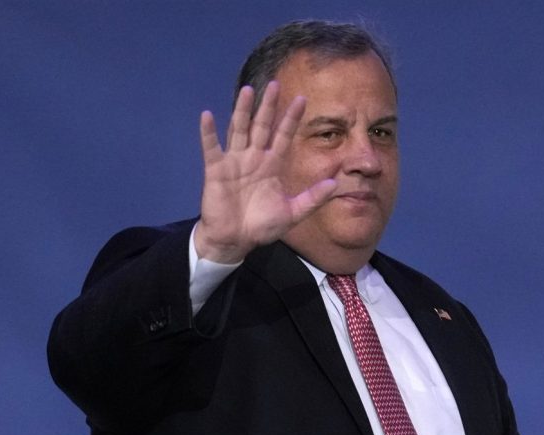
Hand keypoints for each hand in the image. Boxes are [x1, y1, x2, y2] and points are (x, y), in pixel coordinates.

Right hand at [193, 81, 336, 263]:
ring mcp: (234, 161)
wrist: (235, 240)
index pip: (284, 136)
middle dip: (269, 106)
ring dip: (242, 110)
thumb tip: (336, 184)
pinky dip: (209, 132)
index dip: (291, 118)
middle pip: (262, 126)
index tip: (302, 99)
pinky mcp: (216, 170)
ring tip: (247, 91)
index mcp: (272, 165)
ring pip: (239, 130)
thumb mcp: (292, 213)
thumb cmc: (262, 226)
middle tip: (275, 84)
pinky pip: (211, 148)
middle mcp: (254, 158)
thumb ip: (313, 198)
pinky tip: (207, 115)